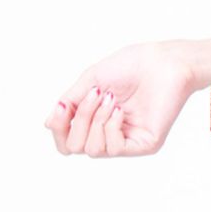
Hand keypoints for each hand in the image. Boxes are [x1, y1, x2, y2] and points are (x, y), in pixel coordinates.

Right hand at [43, 40, 195, 157]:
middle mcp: (110, 134)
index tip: (62, 105)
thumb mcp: (91, 81)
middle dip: (79, 118)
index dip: (58, 128)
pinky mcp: (145, 144)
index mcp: (96, 121)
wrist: (163, 61)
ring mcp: (128, 141)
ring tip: (111, 99)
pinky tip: (120, 110)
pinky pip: (114, 149)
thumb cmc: (131, 66)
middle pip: (74, 147)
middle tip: (96, 94)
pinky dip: (110, 127)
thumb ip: (70, 103)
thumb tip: (47, 125)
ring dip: (95, 120)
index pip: (67, 141)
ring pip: (92, 150)